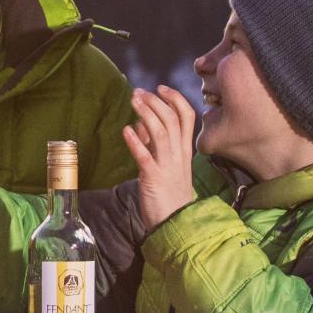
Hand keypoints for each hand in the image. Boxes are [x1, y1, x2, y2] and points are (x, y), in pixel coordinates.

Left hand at [123, 85, 199, 226]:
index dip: (174, 99)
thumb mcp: (165, 165)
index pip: (186, 117)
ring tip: (133, 100)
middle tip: (138, 92)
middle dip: (155, 101)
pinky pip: (145, 156)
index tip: (160, 88)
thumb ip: (154, 144)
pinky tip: (126, 130)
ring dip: (146, 114)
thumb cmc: (169, 195)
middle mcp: (179, 155)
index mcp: (184, 150)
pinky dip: (136, 141)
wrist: (176, 224)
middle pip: (172, 119)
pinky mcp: (154, 178)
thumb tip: (140, 123)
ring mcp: (168, 166)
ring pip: (161, 132)